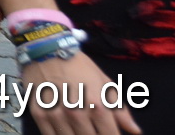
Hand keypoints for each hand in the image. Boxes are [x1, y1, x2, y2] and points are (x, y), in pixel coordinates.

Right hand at [22, 54, 142, 134]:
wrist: (45, 49)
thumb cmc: (78, 66)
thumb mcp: (104, 83)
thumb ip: (120, 110)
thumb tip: (135, 131)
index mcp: (97, 105)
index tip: (109, 134)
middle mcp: (77, 112)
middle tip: (93, 130)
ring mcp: (56, 114)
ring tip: (80, 130)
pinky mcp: (39, 114)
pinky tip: (65, 131)